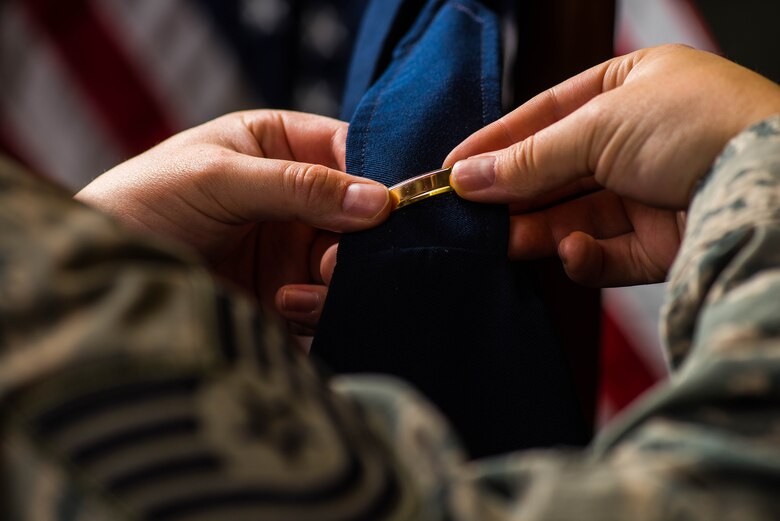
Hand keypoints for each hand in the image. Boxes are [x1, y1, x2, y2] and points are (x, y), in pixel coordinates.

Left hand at [76, 110, 390, 330]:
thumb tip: (378, 201)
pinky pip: (326, 304)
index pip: (347, 153)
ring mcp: (289, 250)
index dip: (375, 177)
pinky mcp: (282, 297)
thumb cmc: (141, 203)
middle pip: (357, 216)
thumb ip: (296, 186)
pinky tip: (287, 309)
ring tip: (298, 293)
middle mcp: (292, 198)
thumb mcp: (217, 177)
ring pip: (348, 265)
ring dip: (338, 281)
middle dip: (358, 242)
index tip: (392, 208)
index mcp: (277, 146)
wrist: (96, 277)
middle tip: (338, 262)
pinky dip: (320, 310)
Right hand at [445, 45, 779, 285]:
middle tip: (464, 212)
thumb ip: (527, 159)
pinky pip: (607, 251)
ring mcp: (652, 189)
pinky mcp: (663, 242)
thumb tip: (464, 177)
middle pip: (557, 168)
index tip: (452, 169)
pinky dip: (584, 255)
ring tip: (498, 241)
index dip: (497, 142)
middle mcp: (640, 137)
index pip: (546, 114)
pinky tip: (571, 251)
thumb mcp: (597, 127)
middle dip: (512, 191)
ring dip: (536, 229)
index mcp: (630, 85)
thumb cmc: (696, 127)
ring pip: (575, 214)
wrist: (775, 187)